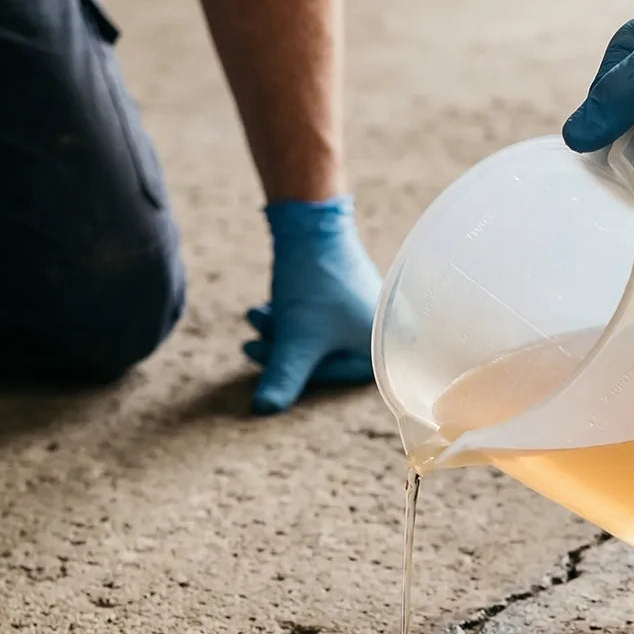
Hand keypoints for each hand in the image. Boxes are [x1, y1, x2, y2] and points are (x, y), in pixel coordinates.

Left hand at [243, 196, 380, 413]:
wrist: (311, 221)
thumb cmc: (313, 282)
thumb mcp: (295, 338)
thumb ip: (282, 378)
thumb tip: (262, 412)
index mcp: (384, 347)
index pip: (336, 377)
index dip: (297, 373)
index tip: (266, 362)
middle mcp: (382, 332)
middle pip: (323, 358)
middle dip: (282, 349)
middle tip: (249, 342)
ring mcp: (366, 313)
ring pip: (315, 337)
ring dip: (280, 332)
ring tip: (253, 316)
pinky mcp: (349, 296)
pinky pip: (318, 320)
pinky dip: (291, 319)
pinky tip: (266, 308)